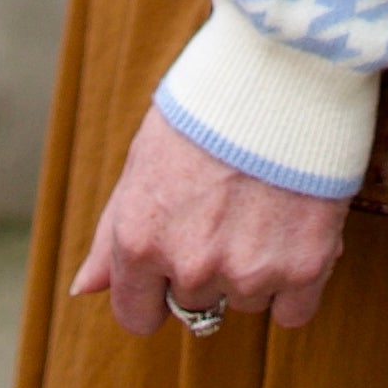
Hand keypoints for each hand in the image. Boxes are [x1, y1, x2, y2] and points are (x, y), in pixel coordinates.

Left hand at [70, 104, 347, 336]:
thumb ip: (112, 237)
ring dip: (256, 269)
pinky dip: (297, 280)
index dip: (154, 293)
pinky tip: (296, 233)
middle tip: (229, 210)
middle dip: (209, 267)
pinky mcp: (305, 267)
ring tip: (265, 206)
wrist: (283, 71)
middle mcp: (190, 267)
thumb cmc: (207, 109)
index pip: (137, 316)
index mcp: (139, 241)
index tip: (174, 269)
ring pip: (247, 301)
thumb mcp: (143, 163)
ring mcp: (249, 271)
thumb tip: (83, 289)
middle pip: (197, 305)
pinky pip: (294, 312)